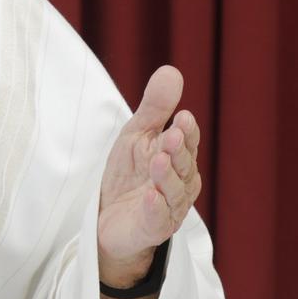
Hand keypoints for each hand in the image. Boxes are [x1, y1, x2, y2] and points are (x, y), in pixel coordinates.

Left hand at [96, 65, 201, 286]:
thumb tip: (171, 70)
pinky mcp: (153, 228)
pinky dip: (155, 207)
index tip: (182, 117)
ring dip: (167, 176)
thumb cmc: (129, 174)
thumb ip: (155, 107)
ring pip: (174, 192)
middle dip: (178, 150)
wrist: (109, 219)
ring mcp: (169, 207)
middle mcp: (180, 183)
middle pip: (184, 165)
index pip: (187, 141)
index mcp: (179, 158)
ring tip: (158, 160)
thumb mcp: (137, 135)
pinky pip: (158, 218)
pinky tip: (150, 196)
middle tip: (172, 135)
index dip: (186, 131)